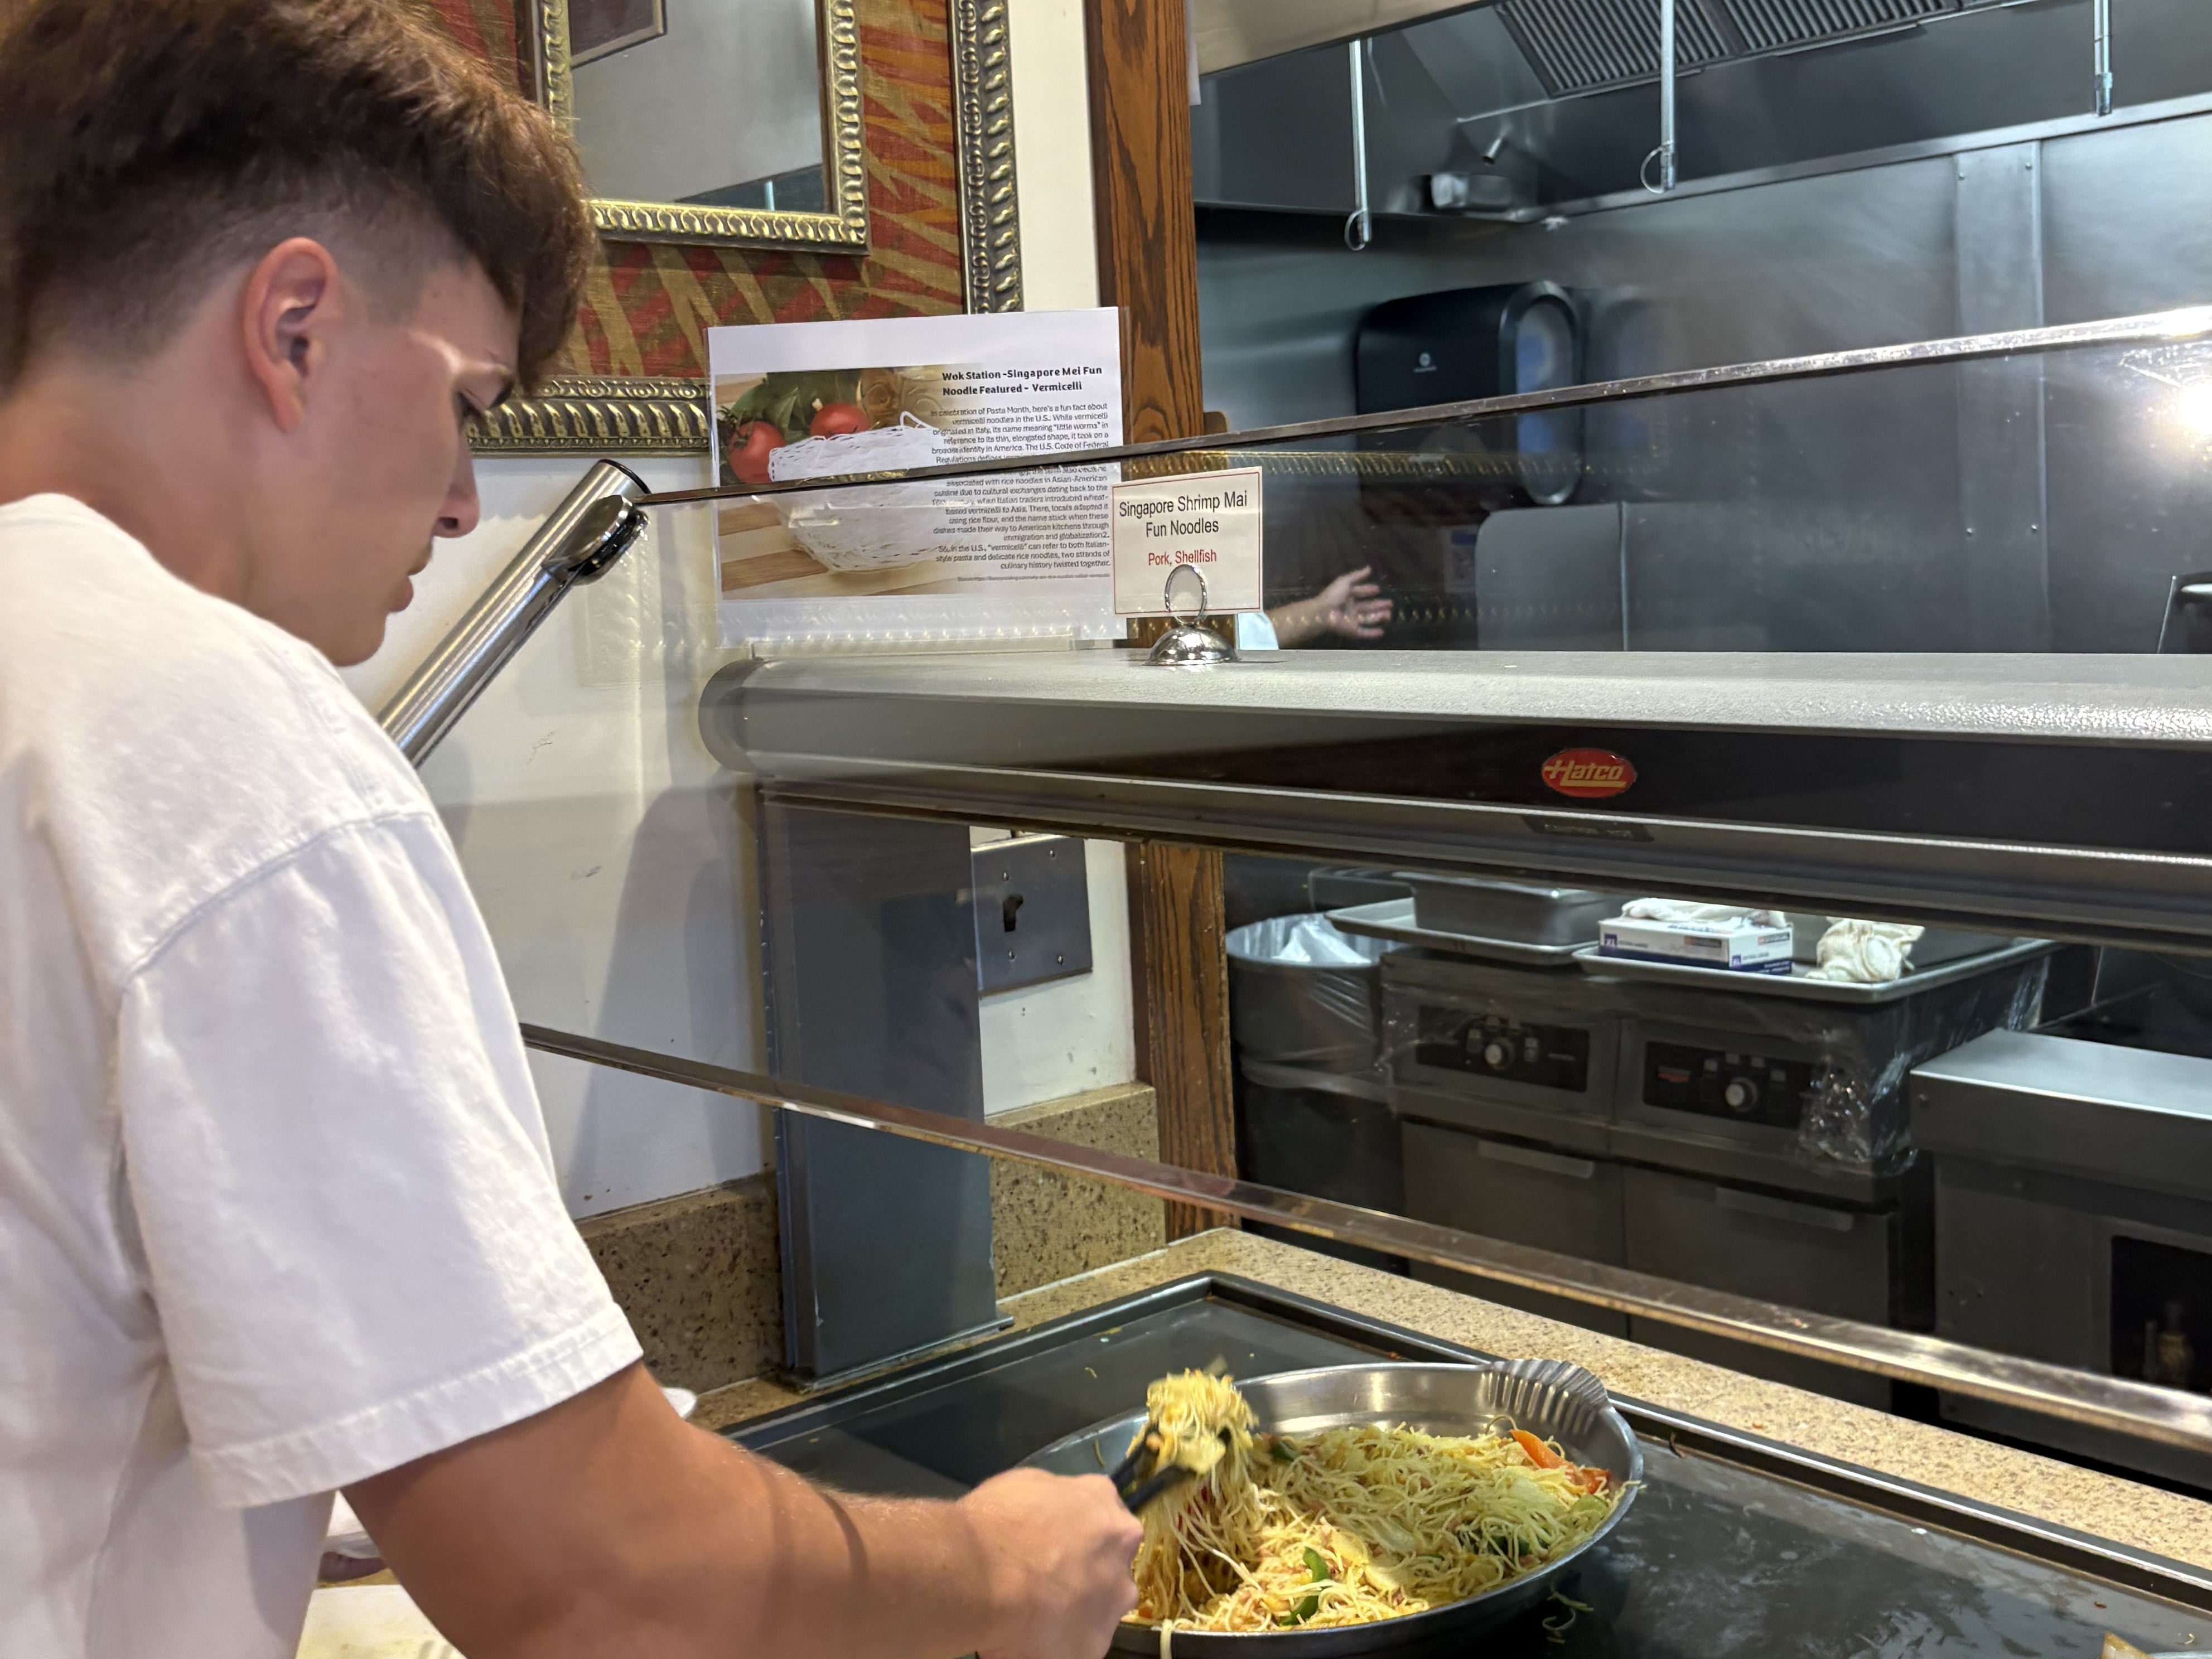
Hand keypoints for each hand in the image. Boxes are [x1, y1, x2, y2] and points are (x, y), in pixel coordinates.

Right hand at [965, 1468, 1142, 1658]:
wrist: (981, 1572)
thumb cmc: (999, 1521)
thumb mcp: (1032, 1485)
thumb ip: (1059, 1504)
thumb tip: (1053, 1517)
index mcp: (1109, 1514)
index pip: (1108, 1527)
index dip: (1080, 1539)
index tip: (1057, 1548)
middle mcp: (1122, 1558)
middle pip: (1110, 1570)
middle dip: (1085, 1577)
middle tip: (1046, 1583)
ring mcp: (1112, 1606)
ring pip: (1098, 1612)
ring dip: (1075, 1613)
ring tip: (1033, 1614)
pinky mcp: (1094, 1647)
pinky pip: (1077, 1645)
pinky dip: (1057, 1644)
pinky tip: (1027, 1634)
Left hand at [1312, 566, 1392, 638]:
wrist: (1323, 612)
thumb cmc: (1333, 595)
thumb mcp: (1345, 581)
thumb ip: (1357, 575)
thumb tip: (1369, 568)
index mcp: (1347, 596)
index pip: (1359, 592)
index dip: (1367, 590)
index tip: (1378, 589)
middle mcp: (1350, 608)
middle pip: (1367, 607)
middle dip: (1378, 605)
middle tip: (1390, 603)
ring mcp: (1351, 620)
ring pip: (1368, 619)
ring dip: (1378, 617)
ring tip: (1389, 614)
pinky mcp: (1352, 630)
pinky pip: (1364, 632)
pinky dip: (1372, 633)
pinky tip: (1382, 631)